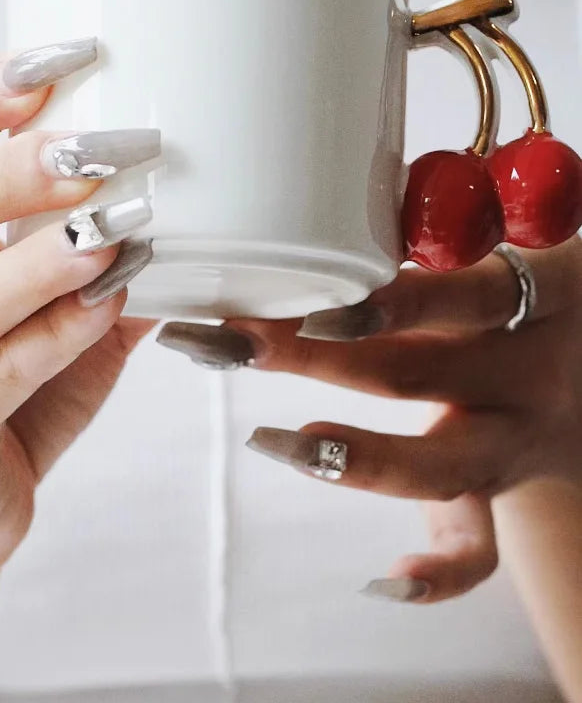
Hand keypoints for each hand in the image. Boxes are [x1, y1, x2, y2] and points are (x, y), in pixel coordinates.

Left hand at [157, 237, 581, 602]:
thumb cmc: (545, 289)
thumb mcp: (520, 248)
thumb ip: (447, 232)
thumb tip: (330, 190)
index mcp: (542, 294)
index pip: (461, 297)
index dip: (389, 303)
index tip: (306, 300)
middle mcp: (530, 373)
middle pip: (417, 373)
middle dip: (312, 357)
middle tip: (226, 339)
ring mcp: (521, 440)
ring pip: (441, 467)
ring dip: (350, 456)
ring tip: (268, 438)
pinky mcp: (510, 487)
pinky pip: (486, 547)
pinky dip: (440, 572)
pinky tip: (385, 581)